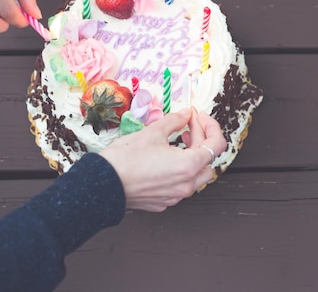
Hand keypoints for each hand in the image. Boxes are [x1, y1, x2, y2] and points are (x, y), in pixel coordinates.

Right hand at [100, 108, 227, 211]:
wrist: (100, 184)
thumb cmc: (124, 160)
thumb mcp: (153, 132)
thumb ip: (175, 121)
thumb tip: (186, 115)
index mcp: (189, 166)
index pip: (217, 145)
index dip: (211, 126)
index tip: (199, 117)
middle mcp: (186, 185)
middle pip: (208, 161)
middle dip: (201, 139)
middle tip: (187, 125)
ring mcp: (175, 196)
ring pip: (197, 175)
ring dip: (193, 156)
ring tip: (179, 141)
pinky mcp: (164, 202)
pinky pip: (181, 185)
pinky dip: (180, 170)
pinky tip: (167, 158)